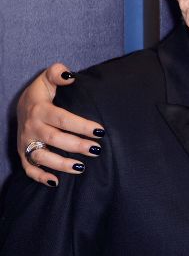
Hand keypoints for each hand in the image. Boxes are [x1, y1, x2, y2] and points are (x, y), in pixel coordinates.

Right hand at [17, 63, 104, 185]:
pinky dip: (40, 177)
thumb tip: (70, 75)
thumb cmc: (41, 93)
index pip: (62, 118)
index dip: (81, 125)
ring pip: (41, 157)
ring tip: (82, 167)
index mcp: (39, 109)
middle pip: (55, 139)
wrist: (21, 106)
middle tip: (97, 150)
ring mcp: (26, 142)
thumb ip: (57, 73)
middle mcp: (31, 127)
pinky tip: (56, 182)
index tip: (100, 130)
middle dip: (76, 146)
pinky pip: (29, 168)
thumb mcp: (46, 79)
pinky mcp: (23, 153)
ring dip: (61, 164)